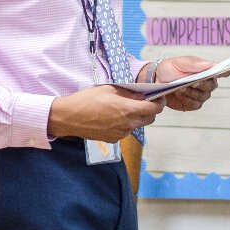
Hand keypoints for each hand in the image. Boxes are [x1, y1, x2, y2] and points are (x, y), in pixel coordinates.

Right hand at [48, 85, 162, 142]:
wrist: (69, 118)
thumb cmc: (87, 100)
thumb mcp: (109, 89)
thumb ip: (129, 93)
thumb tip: (141, 94)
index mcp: (128, 110)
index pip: (154, 109)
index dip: (160, 103)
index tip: (159, 97)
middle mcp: (128, 125)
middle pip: (149, 119)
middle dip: (150, 110)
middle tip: (143, 101)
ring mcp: (120, 134)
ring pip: (137, 125)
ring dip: (136, 117)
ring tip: (124, 108)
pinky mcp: (113, 140)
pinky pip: (125, 131)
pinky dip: (125, 124)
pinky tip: (113, 117)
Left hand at [155, 55, 224, 111]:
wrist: (156, 80)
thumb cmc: (169, 68)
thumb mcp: (179, 62)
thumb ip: (194, 64)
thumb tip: (210, 65)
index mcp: (205, 70)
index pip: (220, 71)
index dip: (224, 72)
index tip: (226, 72)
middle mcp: (206, 83)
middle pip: (211, 86)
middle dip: (201, 84)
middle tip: (191, 82)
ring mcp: (200, 95)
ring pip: (203, 97)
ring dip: (191, 93)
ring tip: (179, 88)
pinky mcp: (193, 104)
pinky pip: (195, 105)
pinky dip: (186, 100)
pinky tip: (179, 94)